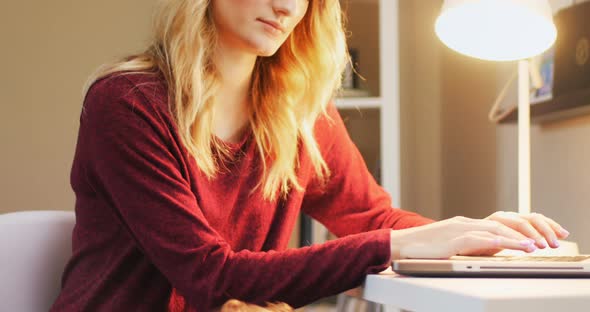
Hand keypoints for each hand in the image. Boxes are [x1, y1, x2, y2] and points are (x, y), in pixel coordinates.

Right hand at [389, 214, 567, 258]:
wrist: (398, 246)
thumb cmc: (421, 249)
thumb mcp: (449, 245)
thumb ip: (467, 245)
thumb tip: (487, 251)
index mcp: (465, 224)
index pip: (499, 222)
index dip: (521, 229)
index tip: (538, 237)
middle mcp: (464, 223)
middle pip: (502, 223)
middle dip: (527, 231)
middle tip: (546, 240)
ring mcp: (458, 229)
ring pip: (495, 229)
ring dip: (518, 238)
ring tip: (536, 246)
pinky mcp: (452, 240)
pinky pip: (481, 239)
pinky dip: (501, 242)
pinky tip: (513, 248)